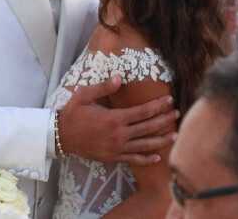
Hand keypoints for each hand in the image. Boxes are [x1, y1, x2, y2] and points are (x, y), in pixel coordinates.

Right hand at [59, 75, 178, 165]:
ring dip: (162, 140)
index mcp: (114, 118)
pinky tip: (157, 156)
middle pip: (148, 127)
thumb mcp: (84, 95)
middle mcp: (119, 134)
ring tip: (175, 135)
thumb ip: (104, 87)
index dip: (158, 105)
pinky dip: (147, 159)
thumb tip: (120, 77)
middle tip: (177, 113)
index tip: (169, 100)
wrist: (61, 135)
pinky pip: (134, 160)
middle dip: (164, 119)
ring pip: (145, 145)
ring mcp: (117, 148)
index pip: (143, 111)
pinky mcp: (113, 157)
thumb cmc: (72, 112)